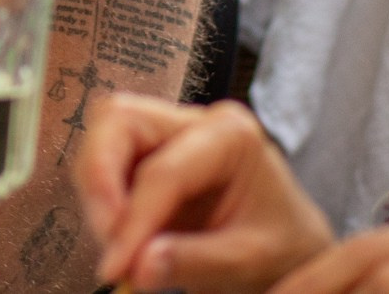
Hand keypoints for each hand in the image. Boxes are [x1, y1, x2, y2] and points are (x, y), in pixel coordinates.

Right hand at [78, 96, 333, 293]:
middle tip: (104, 239)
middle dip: (99, 180)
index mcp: (232, 135)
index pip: (164, 170)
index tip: (116, 267)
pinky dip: (103, 199)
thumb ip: (195, 261)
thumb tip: (137, 266)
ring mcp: (167, 131)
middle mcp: (194, 121)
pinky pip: (106, 161)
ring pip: (104, 137)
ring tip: (115, 246)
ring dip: (97, 192)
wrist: (292, 247)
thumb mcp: (250, 262)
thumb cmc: (283, 249)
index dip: (133, 218)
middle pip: (118, 121)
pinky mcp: (148, 151)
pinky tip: (119, 236)